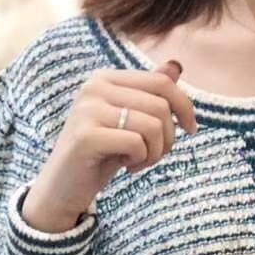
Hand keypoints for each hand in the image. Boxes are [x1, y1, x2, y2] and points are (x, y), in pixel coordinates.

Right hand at [22, 62, 197, 232]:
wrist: (64, 188)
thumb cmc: (101, 155)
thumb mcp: (129, 122)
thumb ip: (149, 95)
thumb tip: (176, 66)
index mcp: (106, 78)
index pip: (162, 81)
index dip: (185, 106)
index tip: (191, 130)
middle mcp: (95, 87)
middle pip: (161, 106)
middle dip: (168, 138)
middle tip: (153, 155)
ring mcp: (88, 110)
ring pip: (153, 125)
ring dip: (154, 152)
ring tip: (138, 162)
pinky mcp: (87, 136)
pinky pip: (136, 143)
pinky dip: (140, 161)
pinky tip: (126, 167)